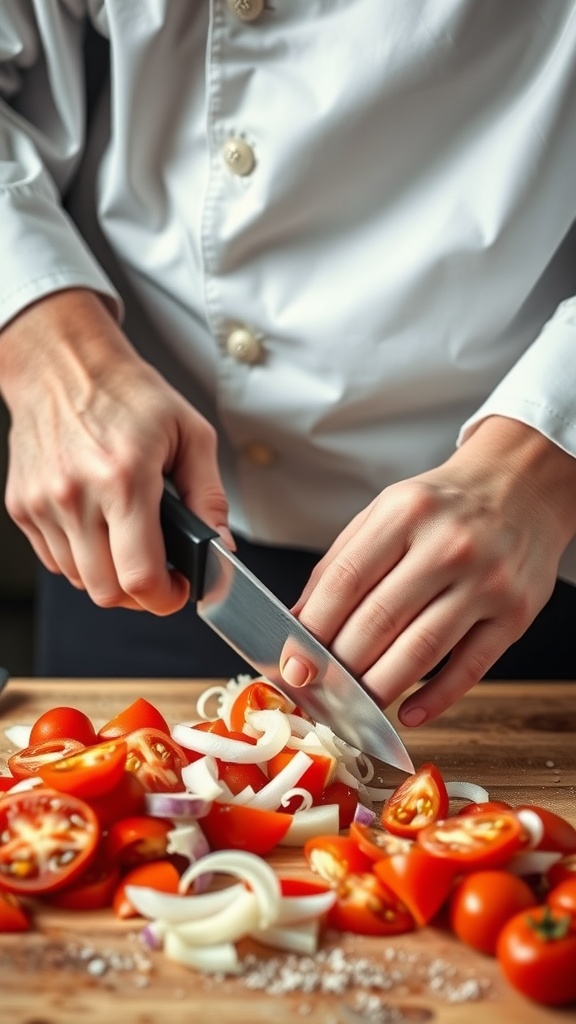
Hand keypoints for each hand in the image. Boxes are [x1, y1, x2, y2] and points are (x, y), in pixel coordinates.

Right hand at [0, 289, 232, 613]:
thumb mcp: (191, 434)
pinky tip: (100, 529)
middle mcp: (76, 495)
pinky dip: (81, 559)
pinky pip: (55, 560)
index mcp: (124, 478)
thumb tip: (221, 548)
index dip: (166, 598)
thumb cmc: (128, 394)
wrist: (62, 365)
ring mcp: (42, 504)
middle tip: (159, 572)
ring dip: (109, 576)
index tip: (179, 590)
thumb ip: (210, 497)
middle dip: (141, 594)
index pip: (139, 577)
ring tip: (129, 544)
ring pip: (79, 581)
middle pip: (107, 592)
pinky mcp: (21, 506)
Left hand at [288, 416, 575, 724]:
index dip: (311, 630)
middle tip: (318, 692)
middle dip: (340, 667)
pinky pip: (470, 668)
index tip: (293, 665)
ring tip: (353, 710)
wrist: (522, 486)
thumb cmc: (443, 507)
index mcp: (405, 514)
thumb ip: (341, 563)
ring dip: (378, 690)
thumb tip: (297, 622)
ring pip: (420, 651)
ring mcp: (486, 582)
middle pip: (378, 621)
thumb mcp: (386, 513)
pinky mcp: (516, 614)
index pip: (345, 582)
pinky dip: (435, 699)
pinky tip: (408, 713)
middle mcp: (448, 545)